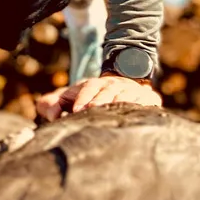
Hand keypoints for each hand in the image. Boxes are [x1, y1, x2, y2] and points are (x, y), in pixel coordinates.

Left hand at [35, 74, 161, 122]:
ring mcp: (132, 90)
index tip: (76, 109)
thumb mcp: (69, 98)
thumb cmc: (89, 98)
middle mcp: (114, 84)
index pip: (89, 87)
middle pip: (107, 91)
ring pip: (126, 96)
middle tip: (93, 110)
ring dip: (119, 103)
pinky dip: (141, 106)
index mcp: (95, 84)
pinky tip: (136, 115)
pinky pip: (146, 101)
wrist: (123, 85)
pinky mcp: (149, 98)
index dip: (83, 97)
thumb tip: (51, 115)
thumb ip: (52, 104)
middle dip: (100, 100)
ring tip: (112, 113)